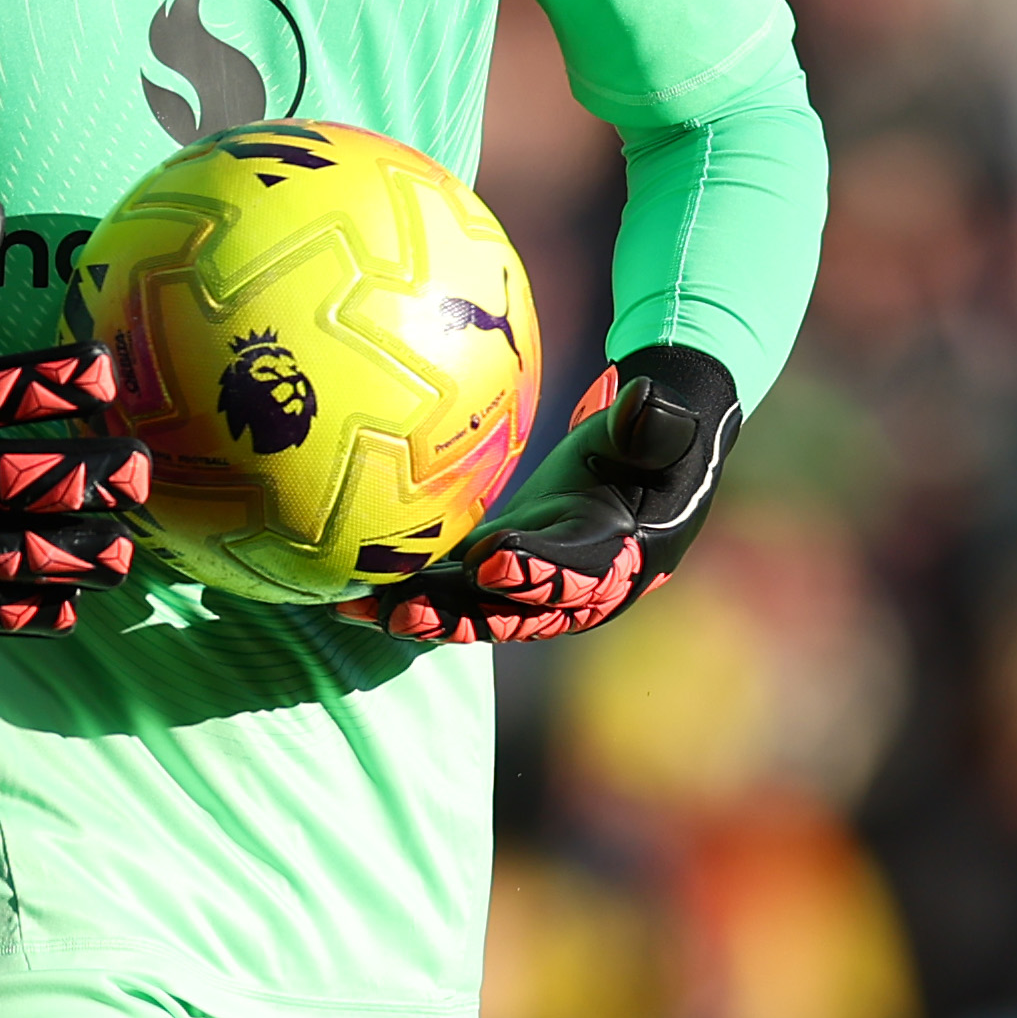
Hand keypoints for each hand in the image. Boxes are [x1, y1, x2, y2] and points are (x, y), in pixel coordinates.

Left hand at [362, 344, 740, 644]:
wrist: (650, 467)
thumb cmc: (663, 441)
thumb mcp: (668, 433)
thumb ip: (655, 425)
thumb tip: (648, 399)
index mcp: (615, 556)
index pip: (575, 572)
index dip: (535, 572)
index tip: (493, 563)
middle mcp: (568, 588)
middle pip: (510, 612)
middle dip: (457, 617)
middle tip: (406, 612)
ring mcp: (529, 586)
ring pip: (470, 607)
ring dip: (415, 611)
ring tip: (356, 607)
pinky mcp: (499, 572)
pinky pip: (450, 585)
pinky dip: (405, 589)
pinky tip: (348, 587)